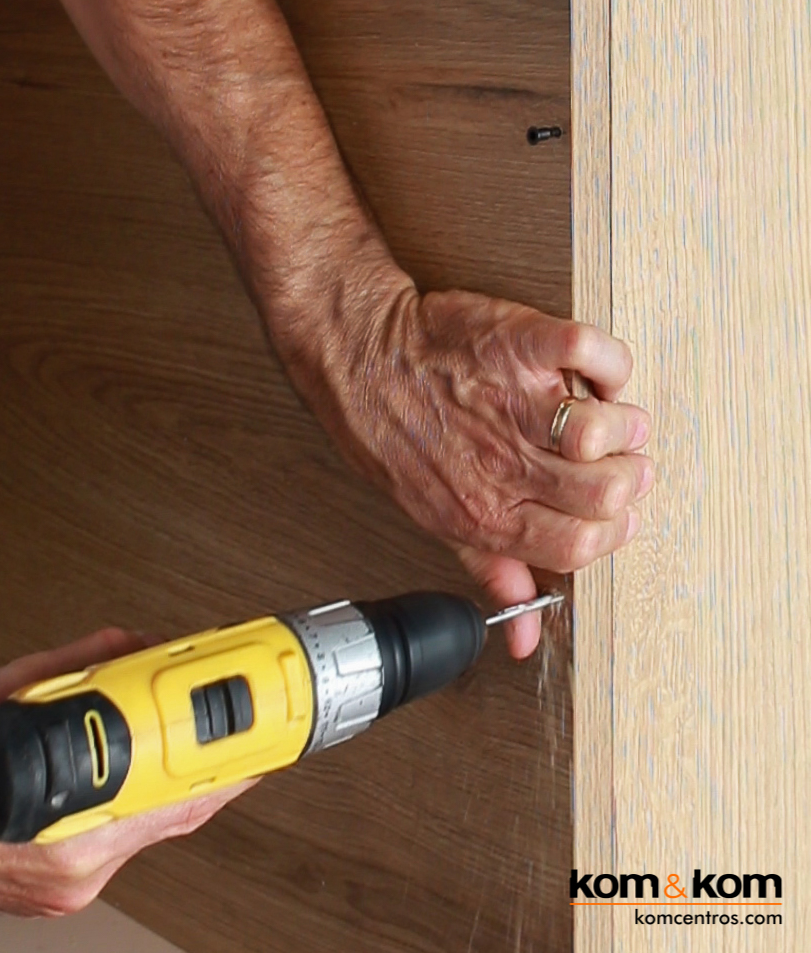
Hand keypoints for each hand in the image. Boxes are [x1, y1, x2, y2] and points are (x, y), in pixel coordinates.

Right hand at [0, 629, 255, 917]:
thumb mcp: (2, 697)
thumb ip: (72, 668)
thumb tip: (129, 645)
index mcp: (64, 823)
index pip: (171, 788)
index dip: (227, 758)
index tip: (265, 733)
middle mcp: (75, 865)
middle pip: (179, 813)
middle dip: (224, 767)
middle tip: (263, 731)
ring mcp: (72, 884)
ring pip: (160, 830)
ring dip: (193, 784)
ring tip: (228, 747)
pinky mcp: (67, 888)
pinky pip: (132, 841)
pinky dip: (154, 803)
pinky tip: (170, 777)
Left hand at [285, 287, 653, 659]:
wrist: (355, 358)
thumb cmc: (391, 433)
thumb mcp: (436, 516)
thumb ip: (493, 570)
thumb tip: (525, 640)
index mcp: (487, 513)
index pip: (580, 545)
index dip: (613, 532)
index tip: (618, 512)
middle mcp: (502, 464)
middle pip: (605, 493)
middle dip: (629, 478)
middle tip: (622, 460)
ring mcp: (512, 403)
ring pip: (604, 431)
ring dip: (623, 423)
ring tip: (608, 415)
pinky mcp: (519, 344)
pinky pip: (594, 353)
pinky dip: (610, 363)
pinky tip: (593, 371)